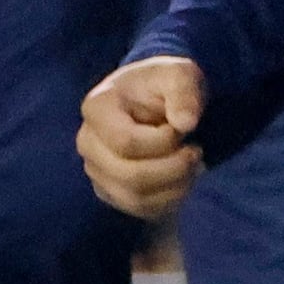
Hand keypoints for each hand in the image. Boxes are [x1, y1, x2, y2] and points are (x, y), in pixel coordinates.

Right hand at [80, 55, 207, 220]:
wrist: (152, 101)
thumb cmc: (162, 85)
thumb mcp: (178, 74)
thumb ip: (183, 90)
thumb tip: (186, 123)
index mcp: (96, 108)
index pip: (126, 142)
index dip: (163, 142)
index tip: (183, 128)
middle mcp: (87, 142)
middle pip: (130, 175)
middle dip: (174, 169)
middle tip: (196, 152)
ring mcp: (95, 169)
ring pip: (135, 197)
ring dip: (174, 187)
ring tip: (192, 166)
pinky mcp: (108, 189)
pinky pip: (138, 209)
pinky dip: (168, 201)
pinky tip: (181, 180)